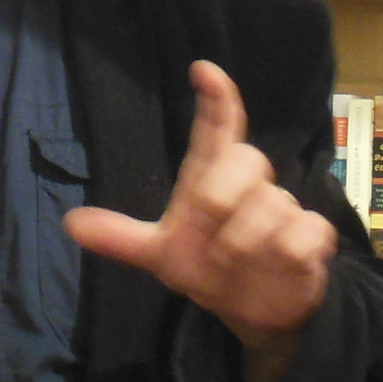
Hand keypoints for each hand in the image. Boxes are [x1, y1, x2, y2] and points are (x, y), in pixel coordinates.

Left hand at [64, 61, 335, 365]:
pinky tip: (279, 263)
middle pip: (247, 159)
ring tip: (232, 264)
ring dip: (246, 240)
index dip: (215, 99)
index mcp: (211, 180)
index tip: (202, 70)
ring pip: (273, 203)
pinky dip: (288, 251)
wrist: (252, 312)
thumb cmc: (208, 268)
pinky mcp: (311, 239)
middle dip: (222, 197)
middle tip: (207, 234)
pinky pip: (306, 232)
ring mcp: (283, 210)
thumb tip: (71, 223)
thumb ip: (121, 238)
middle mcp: (249, 187)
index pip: (218, 129)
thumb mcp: (161, 256)